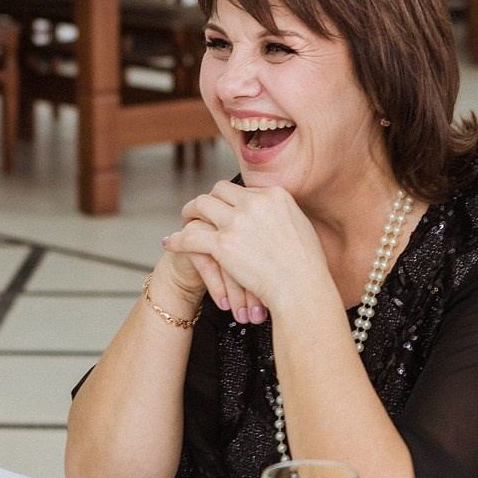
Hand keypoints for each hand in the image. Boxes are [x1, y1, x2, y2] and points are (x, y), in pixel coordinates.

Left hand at [163, 182, 334, 324]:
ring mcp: (237, 222)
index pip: (243, 189)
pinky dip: (178, 239)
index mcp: (275, 195)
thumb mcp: (300, 226)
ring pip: (201, 205)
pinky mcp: (223, 244)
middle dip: (208, 199)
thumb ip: (282, 214)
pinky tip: (171, 243)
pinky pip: (191, 236)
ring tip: (185, 221)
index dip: (231, 199)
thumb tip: (275, 212)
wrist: (302, 288)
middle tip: (200, 210)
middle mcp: (255, 203)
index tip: (224, 208)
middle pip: (219, 190)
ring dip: (190, 212)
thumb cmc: (307, 266)